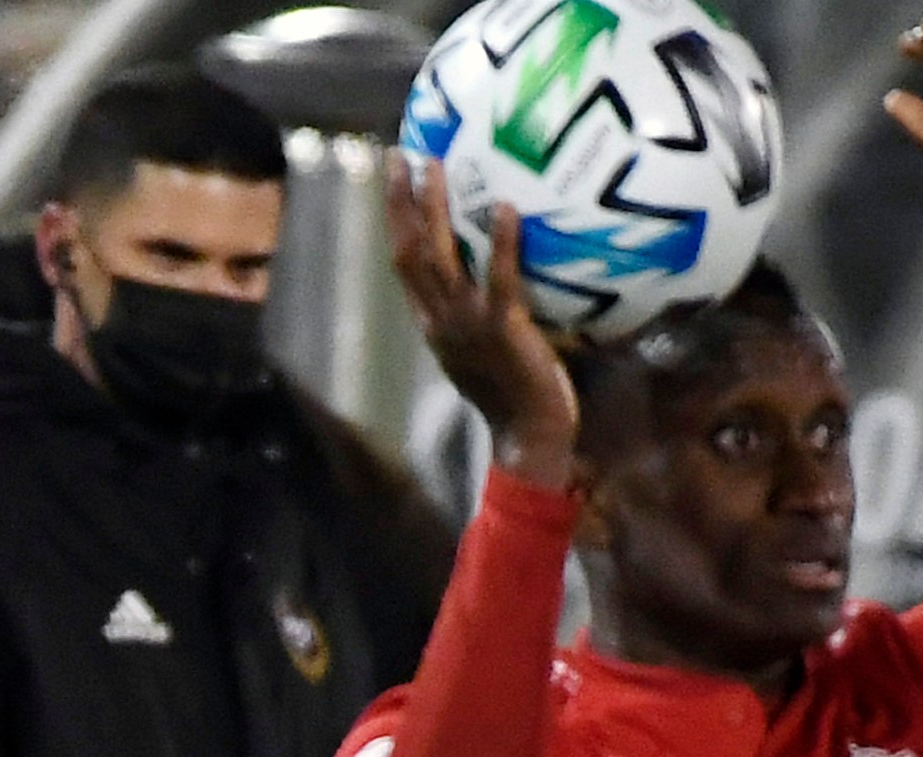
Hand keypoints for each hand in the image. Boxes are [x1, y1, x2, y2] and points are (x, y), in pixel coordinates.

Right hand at [383, 154, 578, 490]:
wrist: (527, 434)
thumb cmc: (513, 392)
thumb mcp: (481, 348)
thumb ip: (479, 311)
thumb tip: (496, 268)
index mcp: (431, 322)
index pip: (404, 263)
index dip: (396, 221)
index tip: (395, 180)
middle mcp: (439, 318)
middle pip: (409, 251)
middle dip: (400, 203)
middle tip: (401, 156)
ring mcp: (466, 322)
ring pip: (440, 258)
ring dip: (435, 210)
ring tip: (435, 167)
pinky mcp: (502, 328)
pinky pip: (497, 279)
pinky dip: (499, 244)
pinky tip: (505, 209)